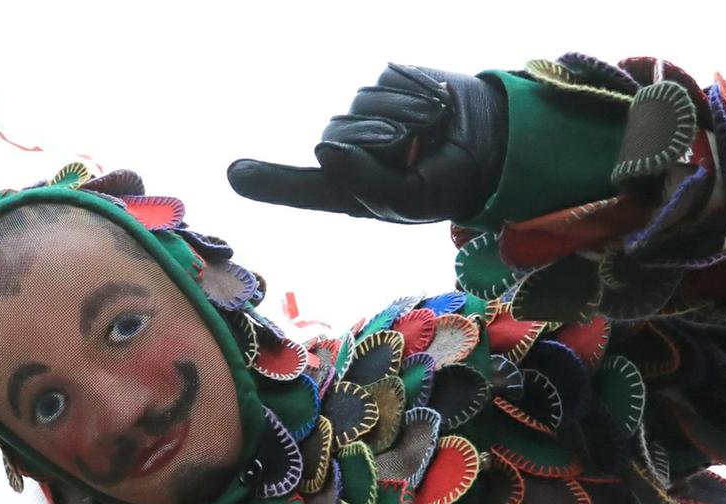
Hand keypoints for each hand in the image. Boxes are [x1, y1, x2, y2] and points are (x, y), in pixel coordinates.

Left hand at [227, 64, 507, 223]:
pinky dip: (414, 95)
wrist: (490, 142)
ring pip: (363, 107)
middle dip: (383, 146)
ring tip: (429, 133)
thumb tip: (324, 150)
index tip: (235, 173)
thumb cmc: (445, 182)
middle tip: (418, 155)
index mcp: (346, 190)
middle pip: (340, 138)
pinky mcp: (382, 83)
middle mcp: (347, 151)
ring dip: (404, 120)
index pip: (302, 187)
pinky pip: (386, 83)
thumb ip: (368, 185)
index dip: (269, 181)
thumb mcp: (413, 199)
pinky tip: (432, 109)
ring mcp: (362, 113)